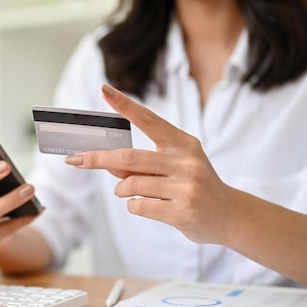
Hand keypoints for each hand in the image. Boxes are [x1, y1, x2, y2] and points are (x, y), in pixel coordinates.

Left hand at [64, 84, 237, 243]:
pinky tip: (145, 205)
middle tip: (76, 160)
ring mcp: (186, 187)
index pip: (148, 119)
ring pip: (131, 185)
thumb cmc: (195, 186)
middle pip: (129, 158)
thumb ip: (142, 162)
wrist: (231, 216)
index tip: (104, 90)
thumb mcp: (175, 166)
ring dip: (121, 189)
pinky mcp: (182, 212)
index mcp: (183, 143)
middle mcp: (186, 161)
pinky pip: (139, 206)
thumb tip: (108, 163)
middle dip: (97, 159)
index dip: (124, 104)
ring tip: (126, 191)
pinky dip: (133, 206)